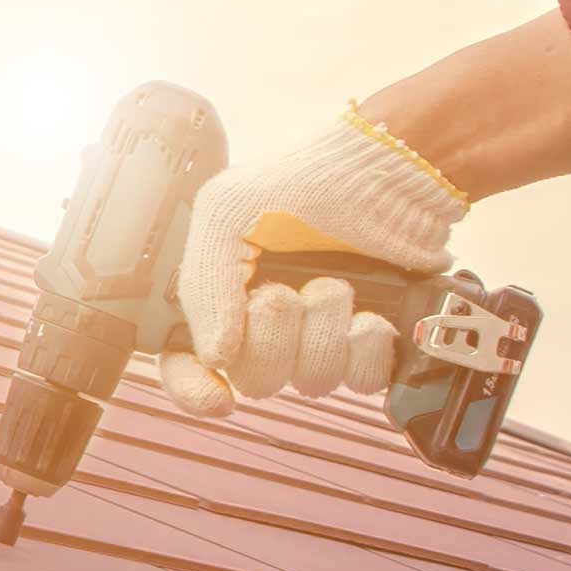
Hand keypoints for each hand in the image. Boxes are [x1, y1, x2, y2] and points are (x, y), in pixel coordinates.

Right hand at [162, 110, 463, 415]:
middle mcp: (262, 323)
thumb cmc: (304, 183)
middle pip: (254, 379)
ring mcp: (315, 336)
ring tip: (336, 285)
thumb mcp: (226, 212)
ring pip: (310, 382)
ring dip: (324, 333)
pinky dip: (366, 350)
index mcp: (217, 296)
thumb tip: (216, 357)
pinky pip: (361, 381)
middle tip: (288, 291)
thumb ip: (203, 285)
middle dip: (276, 336)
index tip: (218, 395)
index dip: (193, 387)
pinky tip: (370, 316)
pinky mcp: (365, 343)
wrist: (386, 176)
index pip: (184, 362)